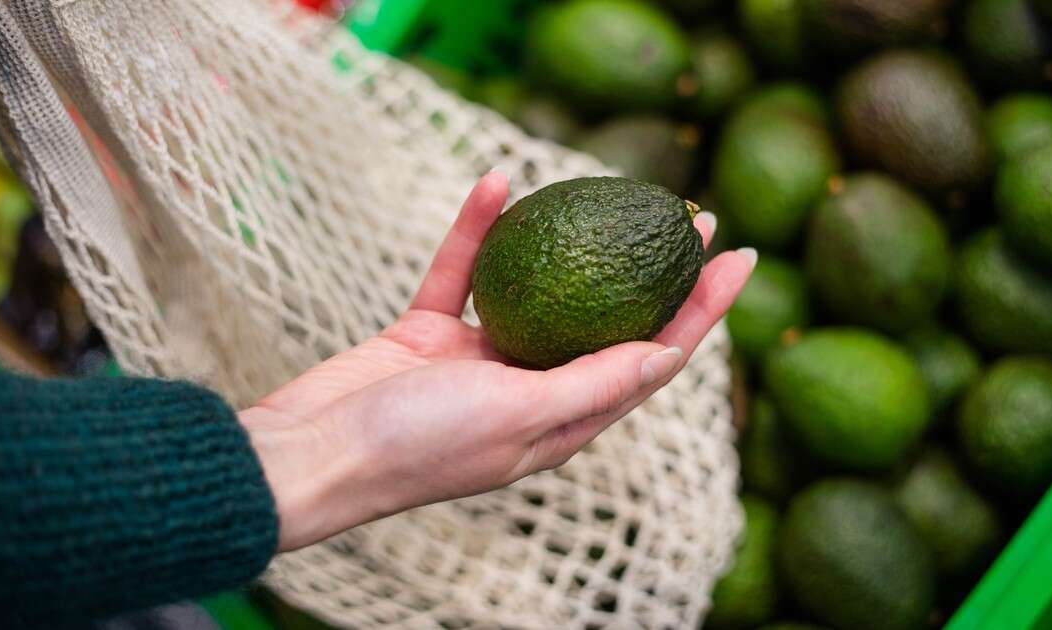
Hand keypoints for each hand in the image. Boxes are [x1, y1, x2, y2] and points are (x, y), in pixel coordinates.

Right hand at [239, 172, 754, 550]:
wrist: (312, 453)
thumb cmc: (418, 447)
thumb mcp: (519, 417)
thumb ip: (591, 384)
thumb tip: (668, 355)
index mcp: (563, 420)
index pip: (652, 358)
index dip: (701, 310)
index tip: (739, 256)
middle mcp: (531, 389)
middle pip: (610, 319)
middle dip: (656, 269)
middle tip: (692, 214)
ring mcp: (480, 360)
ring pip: (540, 288)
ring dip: (574, 241)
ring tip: (615, 191)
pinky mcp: (430, 334)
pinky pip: (463, 272)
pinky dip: (476, 232)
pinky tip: (493, 183)